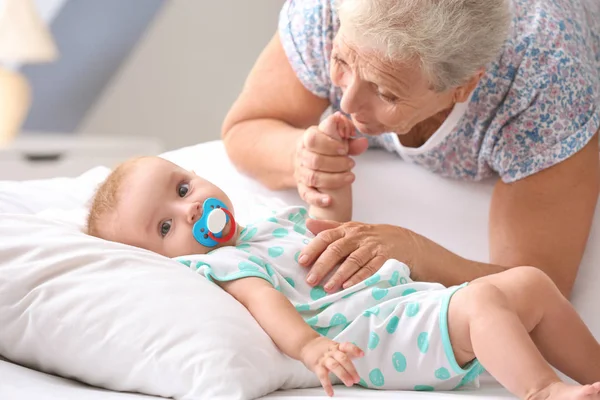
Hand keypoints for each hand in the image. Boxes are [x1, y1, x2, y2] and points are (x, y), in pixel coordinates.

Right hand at [294, 112, 367, 206]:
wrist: (306, 156)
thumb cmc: (325, 147)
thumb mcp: (335, 140)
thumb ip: (350, 142)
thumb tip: (363, 143)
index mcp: (308, 139)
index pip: (313, 140)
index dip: (329, 145)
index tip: (344, 150)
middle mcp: (302, 155)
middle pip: (315, 160)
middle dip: (336, 163)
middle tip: (351, 164)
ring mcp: (301, 172)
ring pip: (313, 177)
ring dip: (332, 179)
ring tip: (349, 178)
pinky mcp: (302, 186)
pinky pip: (306, 194)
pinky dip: (317, 199)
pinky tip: (328, 201)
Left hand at [300, 219, 422, 291]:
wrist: (406, 242)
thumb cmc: (373, 238)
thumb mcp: (351, 229)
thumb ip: (329, 227)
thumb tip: (307, 223)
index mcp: (348, 229)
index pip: (326, 237)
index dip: (313, 249)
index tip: (301, 262)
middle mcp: (359, 236)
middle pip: (337, 249)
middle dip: (322, 265)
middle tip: (310, 280)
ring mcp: (373, 247)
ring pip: (353, 260)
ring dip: (339, 275)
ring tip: (327, 287)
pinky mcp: (386, 258)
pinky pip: (371, 269)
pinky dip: (359, 278)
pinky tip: (348, 287)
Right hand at [300, 336, 363, 395]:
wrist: (305, 344)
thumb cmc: (321, 347)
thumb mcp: (334, 345)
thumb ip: (345, 351)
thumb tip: (358, 355)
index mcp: (337, 347)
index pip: (347, 346)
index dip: (354, 349)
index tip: (362, 354)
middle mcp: (331, 352)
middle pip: (343, 358)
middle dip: (351, 369)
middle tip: (357, 378)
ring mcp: (324, 359)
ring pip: (334, 366)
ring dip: (343, 375)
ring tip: (349, 383)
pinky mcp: (317, 366)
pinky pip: (322, 376)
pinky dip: (327, 385)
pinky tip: (331, 393)